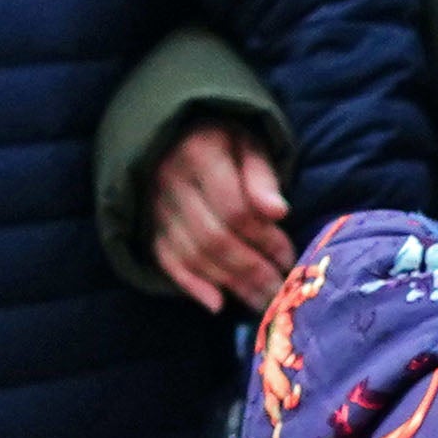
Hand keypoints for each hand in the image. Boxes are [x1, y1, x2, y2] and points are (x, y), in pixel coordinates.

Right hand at [145, 122, 295, 310]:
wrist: (174, 133)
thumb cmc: (223, 139)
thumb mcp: (248, 143)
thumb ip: (262, 175)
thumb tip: (278, 212)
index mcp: (199, 154)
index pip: (235, 209)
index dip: (265, 238)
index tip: (288, 258)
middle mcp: (170, 182)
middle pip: (214, 238)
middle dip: (251, 270)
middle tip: (280, 292)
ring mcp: (155, 207)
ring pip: (193, 254)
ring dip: (230, 284)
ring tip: (261, 302)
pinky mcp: (148, 225)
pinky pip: (165, 260)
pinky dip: (190, 285)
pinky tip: (217, 305)